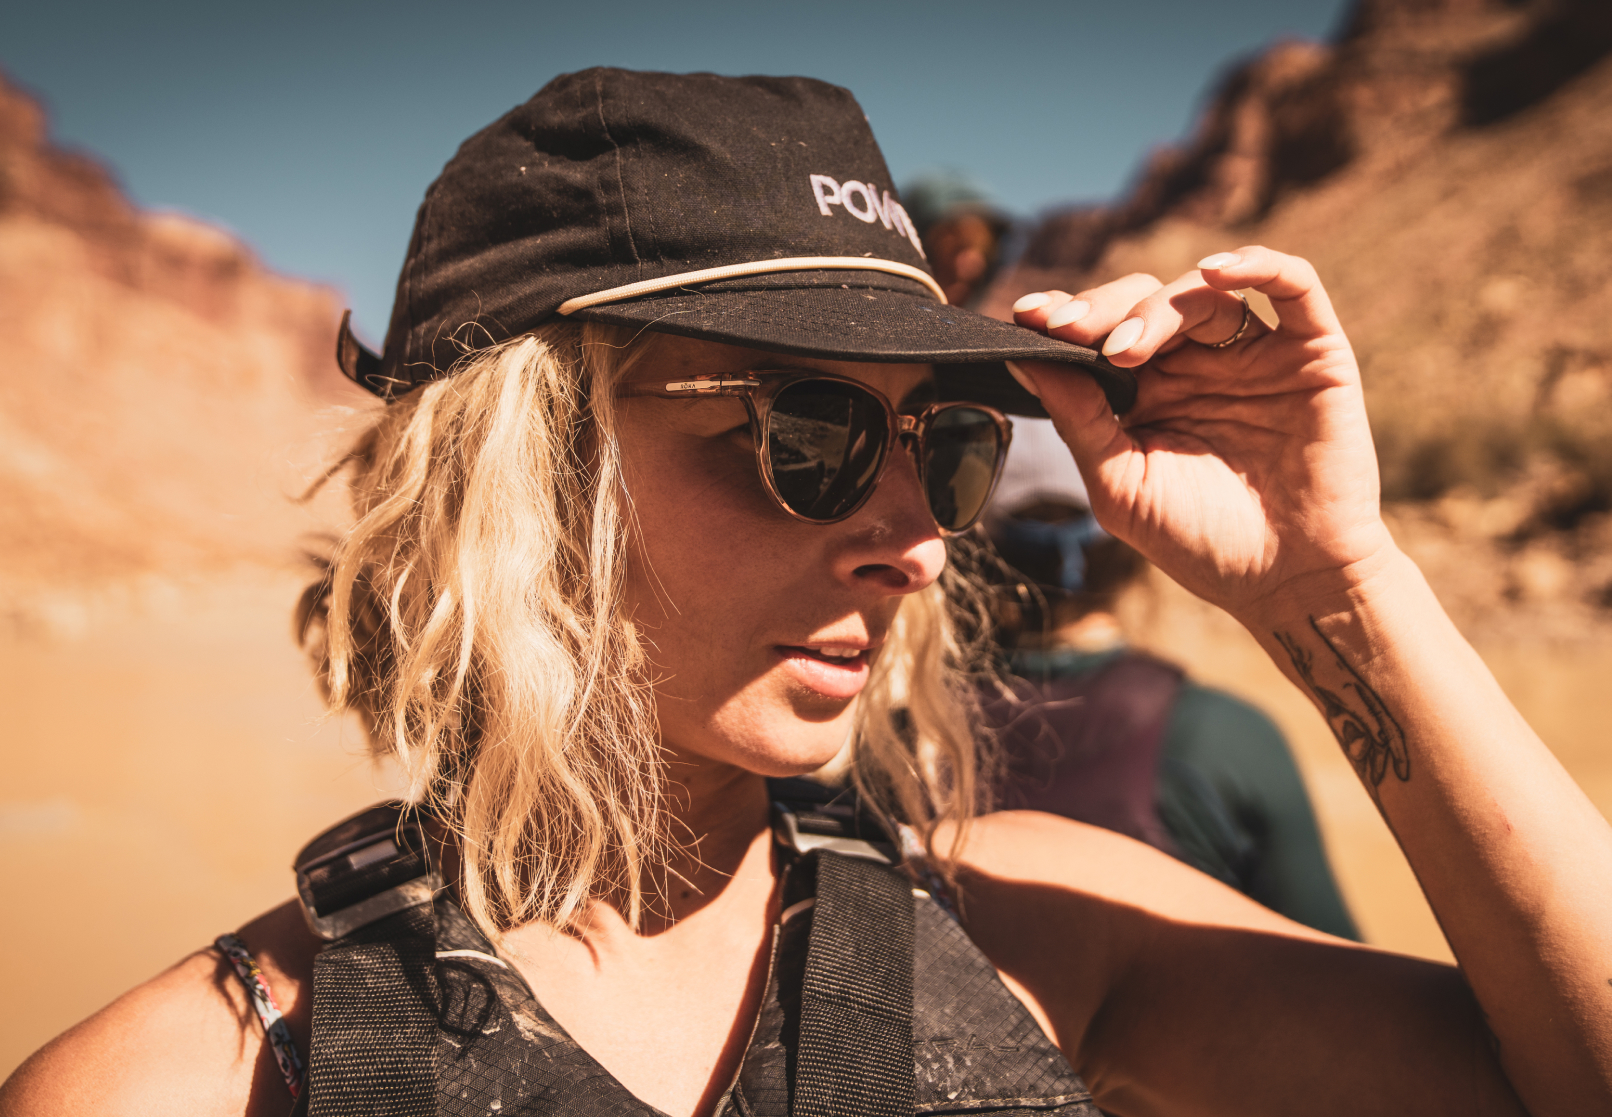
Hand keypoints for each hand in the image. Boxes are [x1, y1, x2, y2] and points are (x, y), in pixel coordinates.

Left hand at [1008, 246, 1397, 623]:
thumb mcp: (1121, 485)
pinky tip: (1216, 273)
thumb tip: (1023, 360)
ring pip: (1203, 293)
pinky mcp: (1312, 351)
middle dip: (1100, 309)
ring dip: (1156, 307)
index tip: (1027, 317)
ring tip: (1124, 344)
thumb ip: (1078, 420)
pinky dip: (1257, 264)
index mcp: (1148, 391)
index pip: (1101, 332)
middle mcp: (1199, 363)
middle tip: (1067, 330)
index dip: (1066, 317)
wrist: (1288, 584)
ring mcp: (1254, 354)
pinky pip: (1293, 285)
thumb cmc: (1200, 542)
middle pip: (1145, 300)